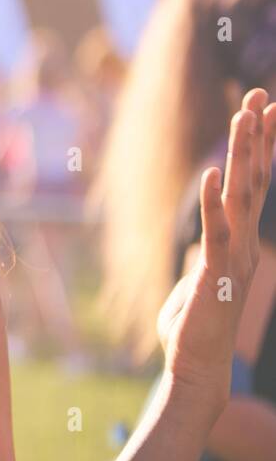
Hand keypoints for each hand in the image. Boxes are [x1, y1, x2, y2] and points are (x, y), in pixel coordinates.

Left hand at [157, 87, 275, 410]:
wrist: (197, 366)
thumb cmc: (194, 325)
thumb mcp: (200, 277)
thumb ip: (206, 254)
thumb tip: (203, 243)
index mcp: (237, 239)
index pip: (254, 184)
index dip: (261, 146)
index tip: (265, 108)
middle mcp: (242, 242)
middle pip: (254, 178)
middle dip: (257, 135)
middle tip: (260, 94)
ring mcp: (232, 255)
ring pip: (240, 196)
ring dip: (242, 155)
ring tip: (243, 116)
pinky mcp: (214, 272)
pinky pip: (215, 231)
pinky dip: (212, 202)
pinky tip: (213, 172)